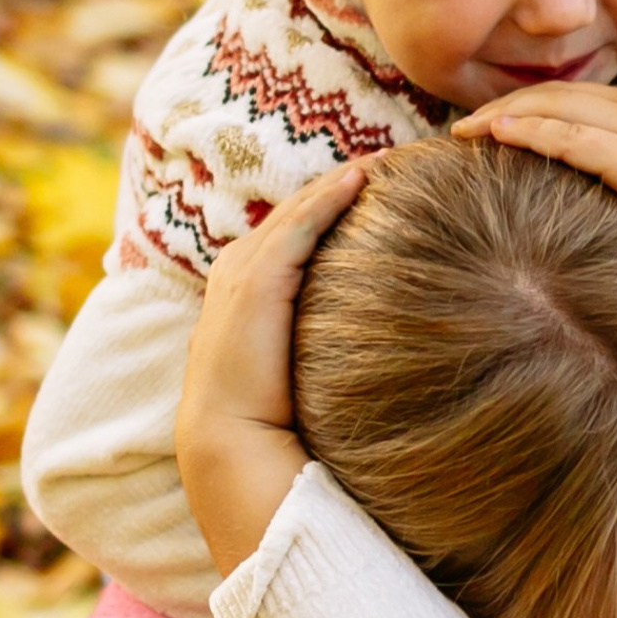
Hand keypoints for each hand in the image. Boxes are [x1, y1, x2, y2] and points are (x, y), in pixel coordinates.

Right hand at [175, 163, 366, 577]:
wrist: (235, 456)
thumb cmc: (276, 431)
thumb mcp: (301, 382)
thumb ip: (325, 358)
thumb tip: (383, 364)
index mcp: (239, 302)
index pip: (282, 244)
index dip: (320, 216)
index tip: (366, 194)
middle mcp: (233, 281)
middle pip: (286, 219)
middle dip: (328, 190)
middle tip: (379, 163)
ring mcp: (240, 278)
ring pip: (292, 215)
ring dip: (332, 185)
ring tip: (376, 161)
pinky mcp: (257, 284)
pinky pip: (297, 228)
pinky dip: (326, 199)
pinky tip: (360, 178)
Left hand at [457, 79, 616, 380]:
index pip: (587, 94)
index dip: (540, 104)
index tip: (505, 121)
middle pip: (560, 92)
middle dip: (508, 104)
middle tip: (465, 125)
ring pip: (552, 107)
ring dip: (501, 116)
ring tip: (461, 132)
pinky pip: (563, 136)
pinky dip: (522, 132)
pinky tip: (490, 137)